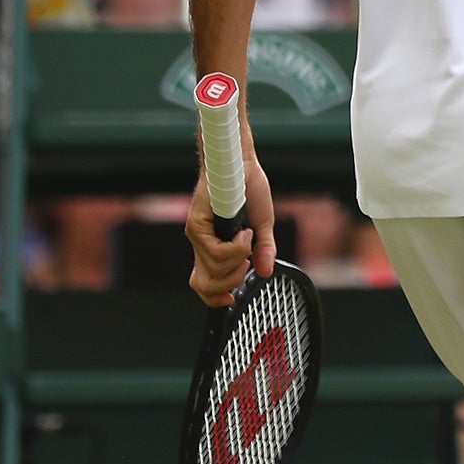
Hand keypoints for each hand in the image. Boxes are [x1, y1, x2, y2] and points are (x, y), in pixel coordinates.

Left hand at [186, 155, 276, 306]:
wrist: (240, 164)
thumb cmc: (248, 189)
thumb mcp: (262, 225)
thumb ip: (263, 250)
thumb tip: (266, 273)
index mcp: (213, 247)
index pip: (204, 284)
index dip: (215, 299)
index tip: (232, 298)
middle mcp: (202, 244)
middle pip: (203, 285)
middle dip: (230, 282)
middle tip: (246, 264)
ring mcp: (198, 236)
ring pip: (212, 269)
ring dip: (237, 260)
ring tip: (248, 240)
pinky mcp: (197, 225)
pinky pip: (215, 251)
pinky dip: (236, 247)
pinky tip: (244, 232)